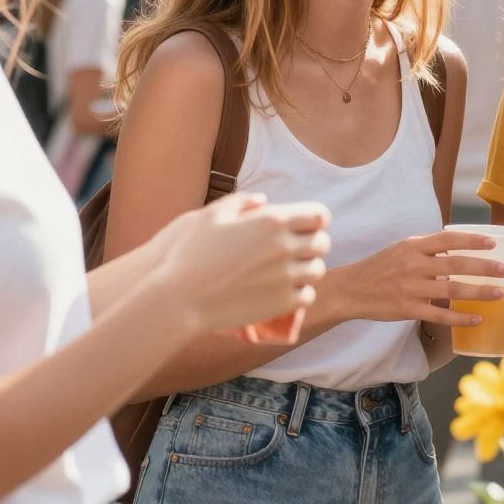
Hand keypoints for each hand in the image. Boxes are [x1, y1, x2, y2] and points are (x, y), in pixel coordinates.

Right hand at [142, 194, 331, 337]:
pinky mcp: (282, 303)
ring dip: (307, 268)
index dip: (316, 218)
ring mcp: (286, 277)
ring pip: (317, 270)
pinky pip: (307, 295)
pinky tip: (285, 289)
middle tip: (299, 247)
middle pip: (322, 243)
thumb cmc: (190, 254)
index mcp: (272, 222)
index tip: (309, 224)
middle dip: (313, 243)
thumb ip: (241, 201)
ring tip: (292, 269)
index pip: (318, 215)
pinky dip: (300, 292)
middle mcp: (285, 247)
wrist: (180, 298)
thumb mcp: (211, 216)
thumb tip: (262, 200)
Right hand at [329, 230, 503, 327]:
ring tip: (500, 294)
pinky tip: (477, 319)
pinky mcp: (408, 309)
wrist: (351, 289)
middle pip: (455, 263)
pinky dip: (460, 317)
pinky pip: (439, 314)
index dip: (473, 240)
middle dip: (484, 267)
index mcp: (413, 246)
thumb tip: (458, 242)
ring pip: (451, 289)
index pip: (448, 238)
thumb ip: (427, 246)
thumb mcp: (401, 248)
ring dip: (478, 292)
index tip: (494, 243)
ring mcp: (411, 288)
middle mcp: (413, 264)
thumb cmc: (381, 267)